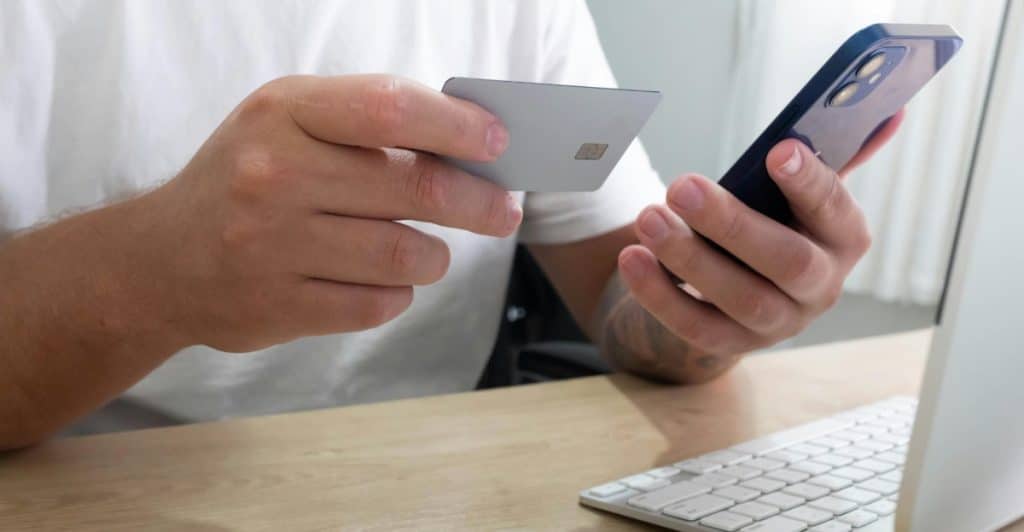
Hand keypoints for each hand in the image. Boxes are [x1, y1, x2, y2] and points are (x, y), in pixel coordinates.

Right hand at [145, 74, 520, 351]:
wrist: (159, 261)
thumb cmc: (244, 180)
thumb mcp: (286, 124)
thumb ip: (365, 124)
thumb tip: (467, 145)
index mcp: (282, 113)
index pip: (389, 108)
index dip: (456, 126)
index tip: (497, 142)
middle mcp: (274, 175)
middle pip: (414, 187)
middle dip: (477, 203)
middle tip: (502, 210)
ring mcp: (272, 246)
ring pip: (405, 254)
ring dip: (433, 256)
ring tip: (427, 250)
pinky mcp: (278, 307)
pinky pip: (378, 304)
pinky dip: (397, 294)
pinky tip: (384, 281)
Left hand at [616, 112, 902, 373]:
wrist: (740, 282)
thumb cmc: (772, 219)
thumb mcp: (799, 189)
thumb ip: (831, 152)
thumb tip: (886, 110)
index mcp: (845, 238)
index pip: (835, 210)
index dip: (810, 183)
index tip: (777, 151)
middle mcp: (821, 286)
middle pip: (785, 261)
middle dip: (731, 223)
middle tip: (681, 186)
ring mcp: (780, 322)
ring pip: (740, 298)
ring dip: (689, 258)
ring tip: (649, 219)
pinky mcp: (736, 344)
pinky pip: (697, 327)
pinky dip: (661, 295)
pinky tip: (634, 259)